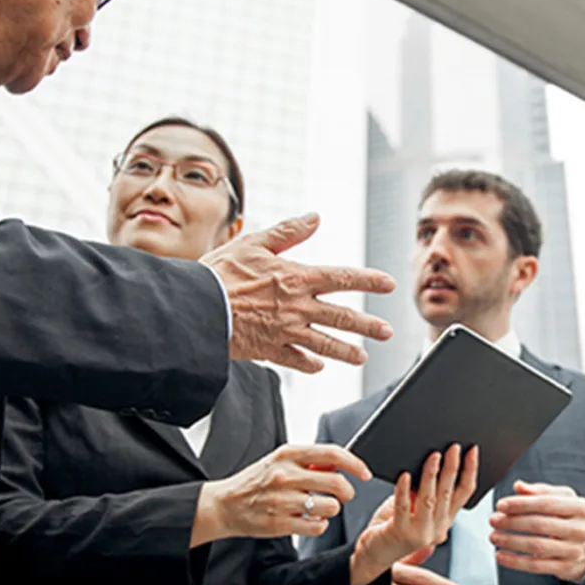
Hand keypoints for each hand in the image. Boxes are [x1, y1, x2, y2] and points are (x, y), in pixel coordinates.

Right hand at [193, 443, 370, 544]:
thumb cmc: (257, 482)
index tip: (365, 473)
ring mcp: (282, 500)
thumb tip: (339, 466)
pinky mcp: (279, 523)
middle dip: (347, 492)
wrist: (225, 504)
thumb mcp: (280, 461)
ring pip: (329, 507)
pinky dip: (319, 525)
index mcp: (288, 454)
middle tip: (343, 495)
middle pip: (336, 483)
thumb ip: (309, 461)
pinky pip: (316, 527)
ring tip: (319, 508)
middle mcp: (285, 475)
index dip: (355, 464)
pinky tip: (309, 520)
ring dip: (331, 510)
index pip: (332, 454)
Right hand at [202, 213, 394, 372]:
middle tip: (386, 332)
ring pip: (325, 344)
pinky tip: (318, 366)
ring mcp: (285, 332)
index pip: (342, 278)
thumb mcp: (253, 243)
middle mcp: (297, 307)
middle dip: (368, 326)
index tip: (388, 284)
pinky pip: (295, 360)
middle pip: (342, 318)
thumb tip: (314, 218)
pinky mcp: (268, 350)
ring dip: (346, 351)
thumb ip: (288, 232)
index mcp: (297, 278)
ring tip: (362, 357)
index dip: (368, 280)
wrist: (196, 310)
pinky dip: (309, 364)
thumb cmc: (219, 274)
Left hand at [349, 444, 478, 584]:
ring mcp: (420, 532)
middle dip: (452, 467)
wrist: (374, 554)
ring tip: (433, 456)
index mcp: (445, 520)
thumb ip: (422, 492)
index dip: (470, 471)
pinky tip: (405, 475)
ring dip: (432, 475)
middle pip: (448, 493)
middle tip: (454, 447)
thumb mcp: (414, 508)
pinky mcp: (400, 532)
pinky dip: (404, 489)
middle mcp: (438, 528)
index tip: (472, 451)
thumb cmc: (393, 527)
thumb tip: (431, 463)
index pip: (464, 493)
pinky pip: (403, 507)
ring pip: (430, 499)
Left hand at [491, 480, 584, 582]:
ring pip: (536, 546)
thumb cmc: (571, 517)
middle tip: (493, 520)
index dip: (521, 504)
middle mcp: (580, 529)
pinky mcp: (565, 568)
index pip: (546, 504)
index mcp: (581, 507)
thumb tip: (518, 486)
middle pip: (539, 525)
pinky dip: (515, 562)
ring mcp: (574, 551)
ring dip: (510, 542)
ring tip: (494, 536)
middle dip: (512, 522)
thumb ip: (540, 491)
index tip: (500, 505)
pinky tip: (500, 555)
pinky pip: (536, 566)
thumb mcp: (563, 499)